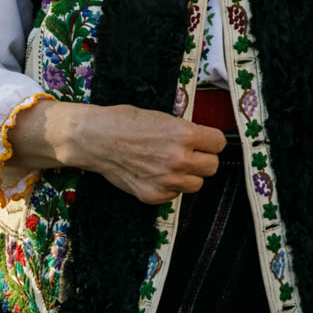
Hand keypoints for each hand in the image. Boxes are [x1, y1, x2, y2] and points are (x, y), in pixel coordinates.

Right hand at [68, 104, 225, 203]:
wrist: (94, 139)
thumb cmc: (123, 122)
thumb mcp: (160, 117)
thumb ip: (184, 132)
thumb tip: (201, 142)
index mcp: (184, 134)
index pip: (219, 143)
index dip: (210, 142)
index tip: (204, 142)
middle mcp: (179, 159)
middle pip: (212, 167)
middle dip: (202, 160)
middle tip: (188, 154)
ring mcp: (167, 180)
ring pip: (196, 184)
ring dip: (187, 175)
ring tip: (169, 164)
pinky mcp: (154, 195)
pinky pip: (175, 194)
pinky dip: (168, 186)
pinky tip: (153, 173)